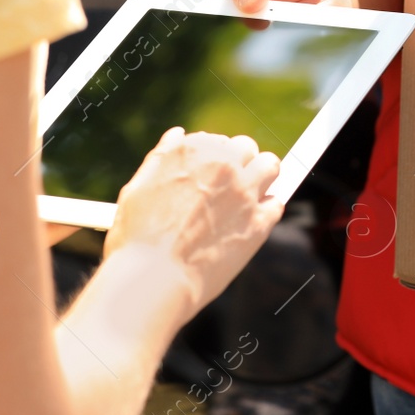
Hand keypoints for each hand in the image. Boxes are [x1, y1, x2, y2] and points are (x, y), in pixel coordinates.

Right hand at [105, 127, 283, 319]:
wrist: (153, 279)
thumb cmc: (137, 239)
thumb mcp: (138, 187)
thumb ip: (163, 157)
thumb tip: (179, 134)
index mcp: (192, 150)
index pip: (217, 141)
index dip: (214, 159)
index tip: (211, 176)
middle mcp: (222, 163)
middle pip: (246, 148)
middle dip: (241, 163)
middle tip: (231, 186)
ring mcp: (245, 191)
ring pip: (271, 166)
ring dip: (262, 177)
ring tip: (250, 196)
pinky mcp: (260, 220)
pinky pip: (276, 204)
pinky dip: (266, 212)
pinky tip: (251, 223)